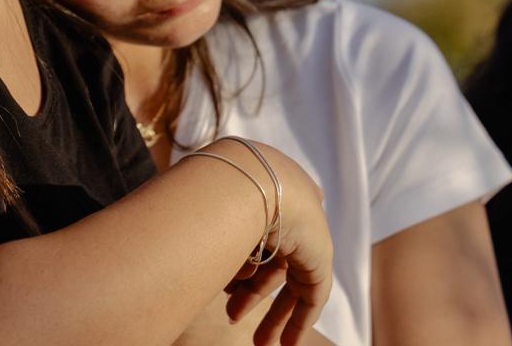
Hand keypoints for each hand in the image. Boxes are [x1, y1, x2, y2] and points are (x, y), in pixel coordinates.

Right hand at [201, 140, 332, 345]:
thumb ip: (212, 239)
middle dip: (253, 298)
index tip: (226, 294)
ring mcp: (304, 233)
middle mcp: (285, 215)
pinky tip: (288, 345)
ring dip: (272, 316)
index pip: (253, 244)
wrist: (252, 181)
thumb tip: (192, 262)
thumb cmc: (217, 193)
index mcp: (261, 199)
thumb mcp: (210, 219)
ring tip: (258, 344)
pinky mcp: (320, 255)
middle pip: (272, 265)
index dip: (239, 272)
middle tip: (233, 319)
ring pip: (290, 283)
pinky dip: (299, 320)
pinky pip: (311, 294)